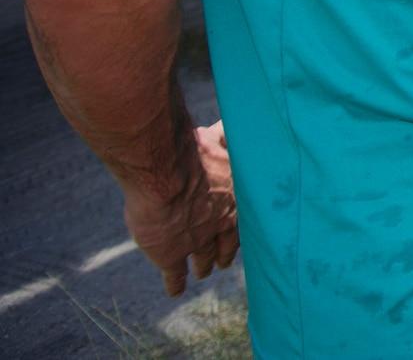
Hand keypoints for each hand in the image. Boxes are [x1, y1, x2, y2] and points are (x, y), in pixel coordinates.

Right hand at [124, 122, 237, 296]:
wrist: (167, 173)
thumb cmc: (194, 151)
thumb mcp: (218, 140)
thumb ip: (224, 138)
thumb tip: (227, 122)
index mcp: (236, 198)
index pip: (245, 219)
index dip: (240, 227)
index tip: (241, 233)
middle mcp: (221, 223)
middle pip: (226, 243)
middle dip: (224, 251)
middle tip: (223, 260)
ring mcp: (196, 242)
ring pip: (202, 259)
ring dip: (202, 265)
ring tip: (204, 271)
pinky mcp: (170, 255)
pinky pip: (174, 275)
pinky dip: (174, 284)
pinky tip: (175, 291)